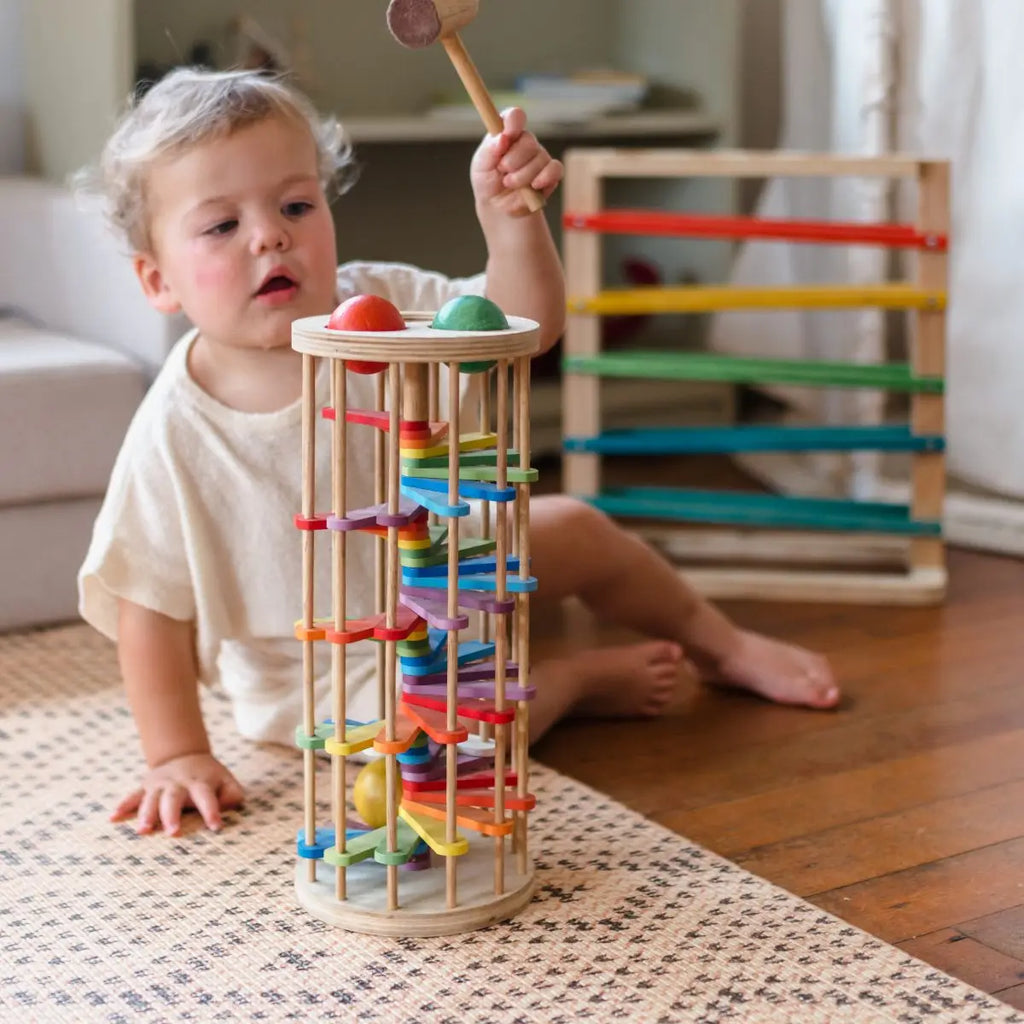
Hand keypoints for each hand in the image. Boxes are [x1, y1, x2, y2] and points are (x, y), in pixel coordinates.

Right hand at [111, 752, 243, 835]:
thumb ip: (233, 795)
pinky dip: (123, 806)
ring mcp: (159, 784)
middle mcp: (178, 783)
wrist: (185, 755)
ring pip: (151, 799)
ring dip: (147, 814)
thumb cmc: (209, 777)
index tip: (215, 827)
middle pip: (174, 799)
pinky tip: (113, 818)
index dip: (211, 811)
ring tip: (143, 830)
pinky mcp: (146, 787)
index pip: (206, 796)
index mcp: (200, 782)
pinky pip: (132, 796)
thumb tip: (228, 806)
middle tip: (173, 833)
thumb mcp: (226, 781)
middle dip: (172, 816)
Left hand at [470, 107, 562, 215]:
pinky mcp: (550, 174)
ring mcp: (539, 157)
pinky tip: (533, 186)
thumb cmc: (488, 182)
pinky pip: (555, 170)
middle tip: (502, 171)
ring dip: (522, 176)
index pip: (515, 117)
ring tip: (510, 184)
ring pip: (539, 159)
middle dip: (513, 160)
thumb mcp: (481, 165)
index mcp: (507, 133)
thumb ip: (489, 149)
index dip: (513, 122)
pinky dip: (545, 178)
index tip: (507, 135)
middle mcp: (525, 142)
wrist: (498, 208)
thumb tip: (503, 137)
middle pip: (529, 141)